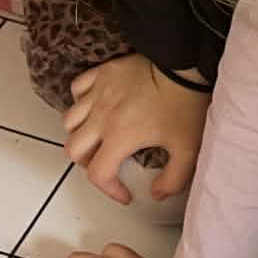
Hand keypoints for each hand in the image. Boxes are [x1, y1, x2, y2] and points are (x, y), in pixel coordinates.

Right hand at [64, 53, 207, 203]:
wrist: (185, 63)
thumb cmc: (186, 103)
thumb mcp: (188, 149)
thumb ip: (173, 179)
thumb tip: (158, 194)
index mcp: (120, 137)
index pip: (98, 174)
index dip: (109, 190)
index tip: (124, 194)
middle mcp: (101, 117)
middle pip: (74, 150)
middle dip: (88, 164)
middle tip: (107, 165)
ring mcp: (98, 93)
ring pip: (69, 121)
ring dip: (78, 135)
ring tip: (96, 139)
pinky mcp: (102, 73)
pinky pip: (77, 88)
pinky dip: (80, 101)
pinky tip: (94, 107)